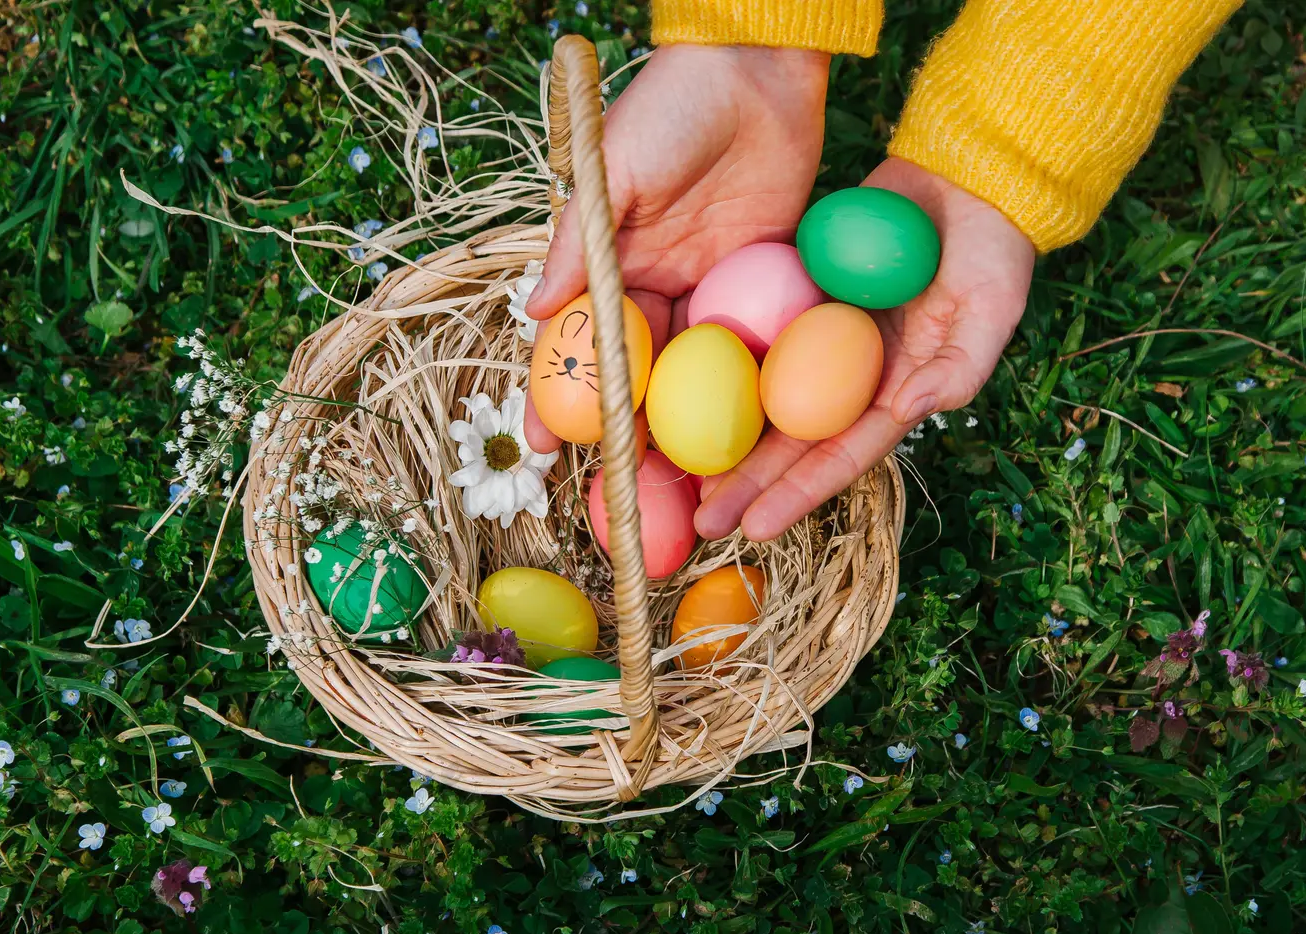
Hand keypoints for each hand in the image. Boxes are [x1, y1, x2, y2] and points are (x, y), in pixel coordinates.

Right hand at [521, 44, 830, 453]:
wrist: (760, 68)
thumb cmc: (672, 108)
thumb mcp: (613, 174)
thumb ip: (579, 245)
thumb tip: (534, 312)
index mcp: (615, 265)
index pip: (584, 346)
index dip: (563, 397)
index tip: (544, 448)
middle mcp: (662, 288)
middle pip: (644, 378)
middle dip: (634, 435)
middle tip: (627, 493)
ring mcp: (718, 293)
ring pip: (702, 378)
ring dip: (696, 431)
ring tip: (691, 490)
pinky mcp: (771, 287)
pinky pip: (759, 350)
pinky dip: (756, 394)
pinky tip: (755, 442)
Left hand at [694, 157, 1035, 541]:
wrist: (968, 175)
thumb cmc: (994, 250)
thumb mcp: (992, 310)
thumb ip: (959, 367)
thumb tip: (911, 410)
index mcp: (896, 391)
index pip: (841, 454)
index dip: (799, 493)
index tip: (755, 527)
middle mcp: (851, 374)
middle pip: (791, 439)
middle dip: (748, 483)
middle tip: (703, 520)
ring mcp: (820, 335)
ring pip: (763, 395)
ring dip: (724, 432)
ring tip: (677, 468)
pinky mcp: (797, 292)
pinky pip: (753, 331)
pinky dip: (718, 359)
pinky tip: (677, 381)